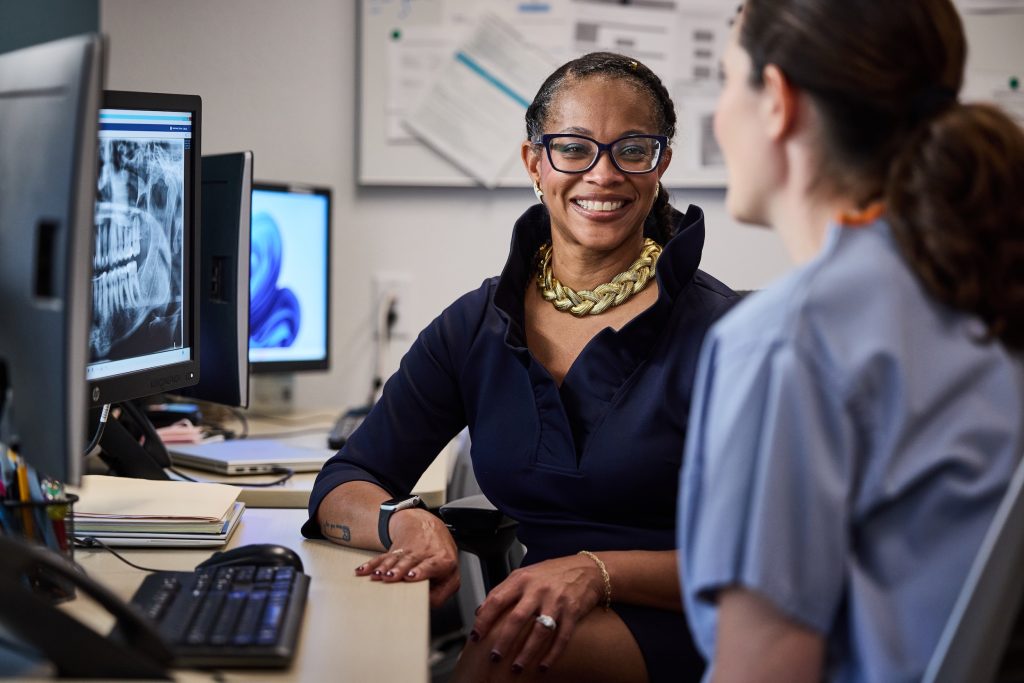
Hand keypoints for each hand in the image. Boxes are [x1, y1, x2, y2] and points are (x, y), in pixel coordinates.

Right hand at [353, 508, 459, 607]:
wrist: (428, 526)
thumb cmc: (440, 556)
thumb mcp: (451, 573)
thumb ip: (441, 591)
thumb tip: (426, 604)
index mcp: (442, 560)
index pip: (433, 565)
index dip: (422, 571)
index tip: (410, 576)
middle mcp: (425, 554)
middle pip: (411, 562)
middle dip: (399, 570)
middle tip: (390, 576)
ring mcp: (409, 551)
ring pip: (396, 560)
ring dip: (384, 568)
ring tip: (377, 576)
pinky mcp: (396, 550)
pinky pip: (383, 558)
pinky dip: (372, 565)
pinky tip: (362, 570)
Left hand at [471, 554, 604, 673]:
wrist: (587, 569)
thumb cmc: (552, 573)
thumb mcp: (525, 574)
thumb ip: (503, 590)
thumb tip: (480, 611)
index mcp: (522, 579)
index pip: (497, 599)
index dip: (484, 619)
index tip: (476, 636)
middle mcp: (538, 589)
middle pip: (517, 618)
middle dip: (504, 641)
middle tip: (494, 657)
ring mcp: (556, 601)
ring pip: (539, 631)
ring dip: (527, 652)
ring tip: (517, 667)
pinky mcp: (573, 612)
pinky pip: (561, 637)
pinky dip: (552, 654)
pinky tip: (543, 666)